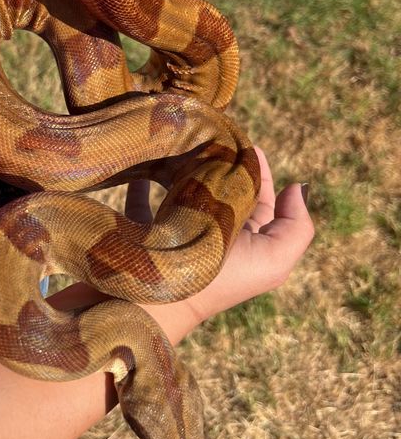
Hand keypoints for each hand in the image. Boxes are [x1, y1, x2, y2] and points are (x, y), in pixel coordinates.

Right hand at [125, 146, 313, 324]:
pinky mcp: (147, 229)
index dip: (258, 169)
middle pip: (223, 188)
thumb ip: (296, 225)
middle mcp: (216, 233)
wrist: (165, 305)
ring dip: (185, 165)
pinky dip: (142, 182)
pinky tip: (145, 162)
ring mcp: (179, 231)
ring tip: (184, 140)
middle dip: (222, 160)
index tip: (247, 144)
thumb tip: (297, 186)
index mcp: (247, 238)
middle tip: (214, 133)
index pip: (259, 195)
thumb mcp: (275, 259)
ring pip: (185, 188)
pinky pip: (141, 199)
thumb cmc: (221, 280)